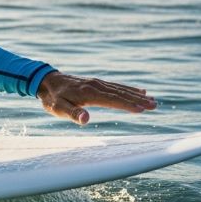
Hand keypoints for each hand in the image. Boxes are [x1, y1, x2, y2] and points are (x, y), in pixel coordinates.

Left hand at [36, 71, 156, 124]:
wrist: (46, 81)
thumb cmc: (52, 99)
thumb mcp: (58, 108)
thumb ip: (73, 113)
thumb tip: (87, 119)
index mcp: (88, 93)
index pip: (112, 100)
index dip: (127, 106)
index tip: (142, 110)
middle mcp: (96, 86)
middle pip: (121, 94)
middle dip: (138, 100)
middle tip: (155, 105)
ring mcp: (97, 83)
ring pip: (121, 89)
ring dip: (137, 94)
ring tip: (152, 100)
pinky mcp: (96, 83)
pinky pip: (116, 86)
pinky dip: (129, 89)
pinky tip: (139, 91)